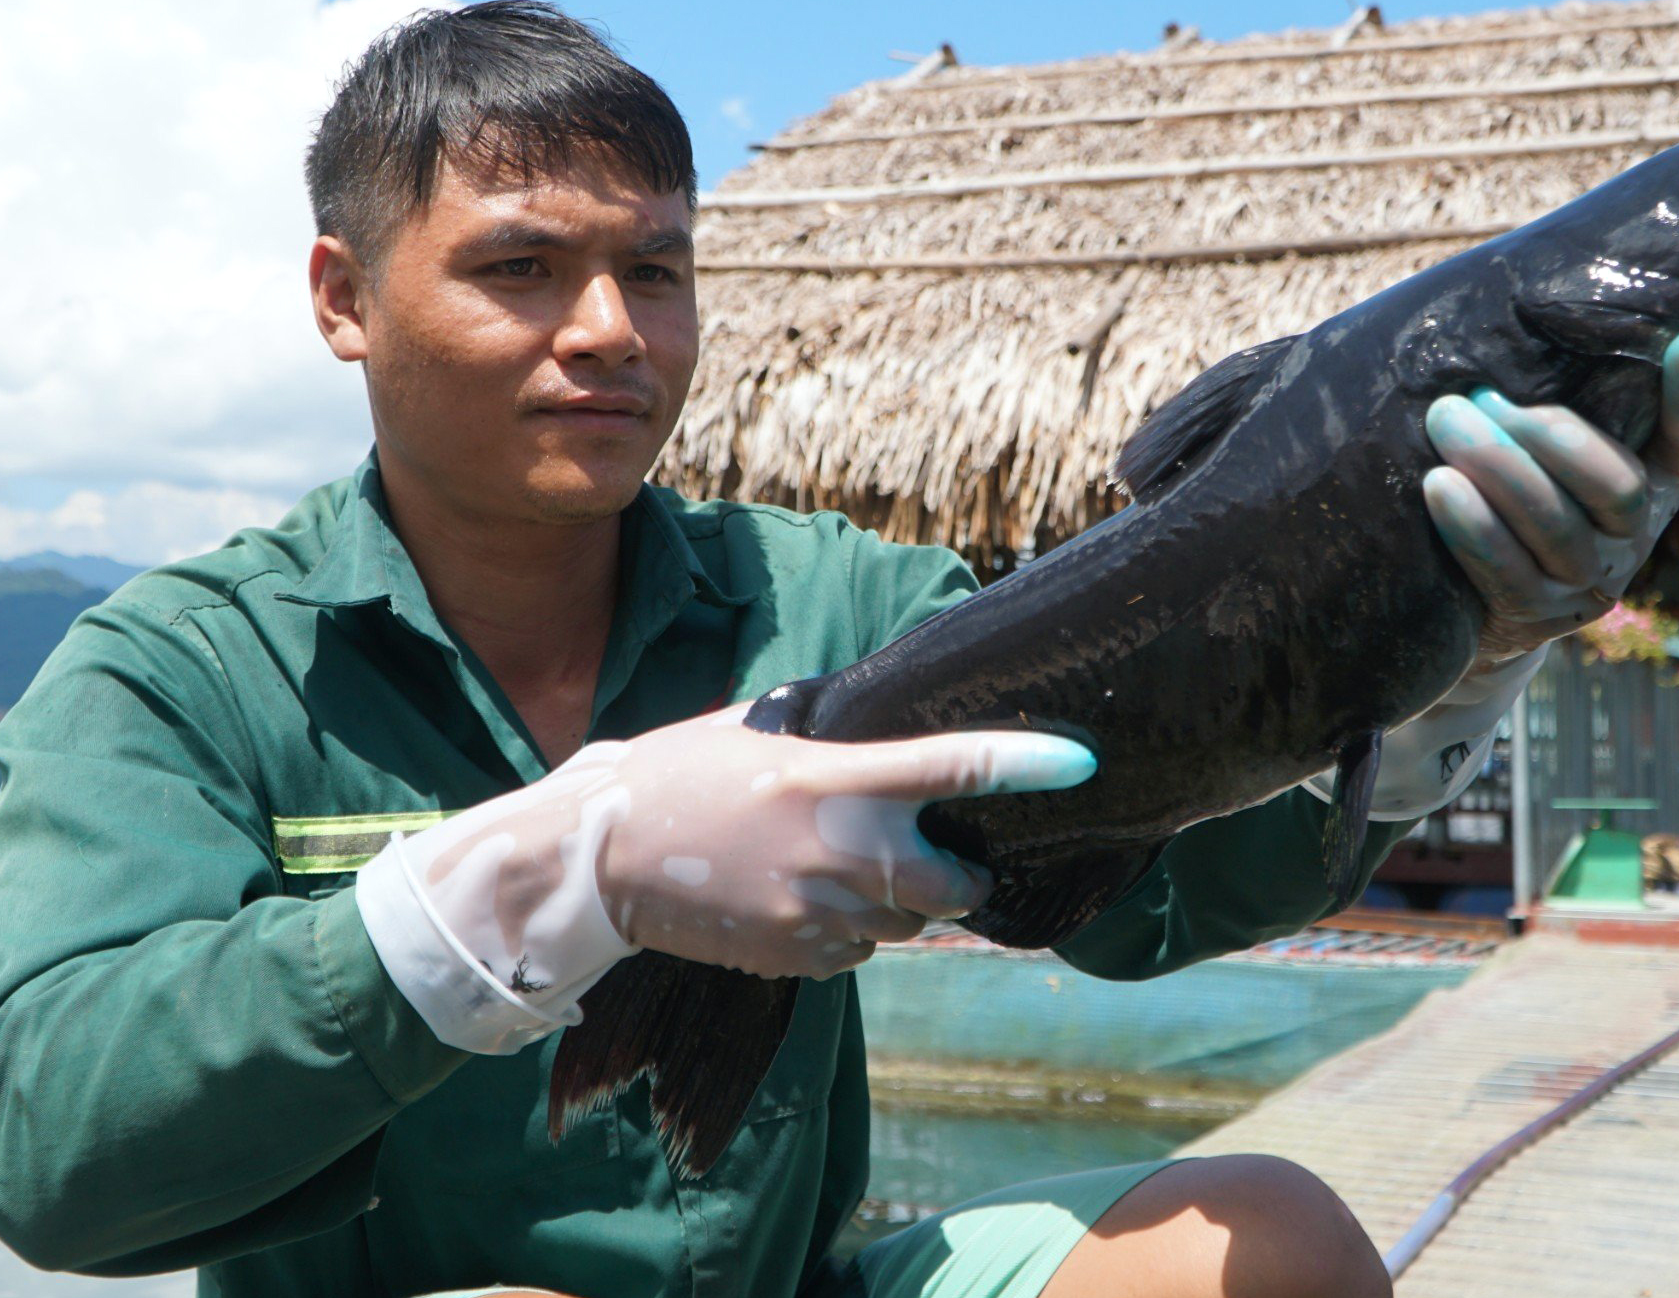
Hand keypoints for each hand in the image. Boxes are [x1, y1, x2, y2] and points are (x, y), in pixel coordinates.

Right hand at [577, 704, 1094, 977]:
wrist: (600, 858)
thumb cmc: (676, 775)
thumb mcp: (754, 732)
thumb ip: (826, 736)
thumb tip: (880, 721)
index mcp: (829, 778)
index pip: (948, 766)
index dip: (1022, 764)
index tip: (1078, 760)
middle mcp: (835, 851)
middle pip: (953, 886)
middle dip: (961, 877)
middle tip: (948, 860)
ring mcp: (816, 912)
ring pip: (902, 925)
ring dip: (892, 906)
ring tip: (833, 872)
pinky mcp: (794, 957)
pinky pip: (853, 952)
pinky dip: (845, 932)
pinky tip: (795, 902)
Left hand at [1422, 329, 1678, 663]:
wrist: (1469, 601)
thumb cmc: (1503, 488)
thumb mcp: (1539, 447)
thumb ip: (1545, 394)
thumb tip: (1505, 303)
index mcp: (1647, 484)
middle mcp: (1629, 537)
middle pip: (1617, 488)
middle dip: (1549, 435)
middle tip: (1479, 393)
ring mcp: (1582, 583)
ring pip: (1558, 529)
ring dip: (1499, 468)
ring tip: (1447, 420)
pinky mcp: (1531, 616)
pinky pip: (1507, 572)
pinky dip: (1472, 526)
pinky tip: (1438, 485)